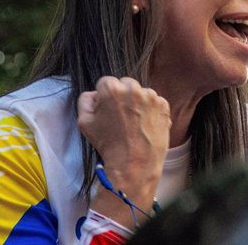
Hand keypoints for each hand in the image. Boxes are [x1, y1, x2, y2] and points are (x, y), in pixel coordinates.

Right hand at [77, 76, 170, 223]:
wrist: (134, 164)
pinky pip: (155, 102)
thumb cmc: (108, 144)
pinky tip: (145, 125)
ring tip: (134, 123)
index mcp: (111, 89)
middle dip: (122, 96)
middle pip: (125, 84)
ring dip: (138, 102)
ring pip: (141, 93)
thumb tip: (94, 94)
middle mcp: (133, 88)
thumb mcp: (84, 122)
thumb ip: (85, 101)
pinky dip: (151, 110)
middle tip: (121, 116)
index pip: (105, 83)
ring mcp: (151, 96)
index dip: (104, 97)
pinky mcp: (164, 105)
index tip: (107, 110)